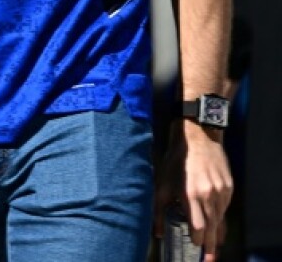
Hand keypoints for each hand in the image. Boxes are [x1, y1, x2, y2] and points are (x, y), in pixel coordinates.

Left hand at [155, 121, 233, 260]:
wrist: (198, 136)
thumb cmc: (176, 160)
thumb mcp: (162, 183)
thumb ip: (158, 210)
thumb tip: (156, 232)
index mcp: (191, 194)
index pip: (198, 226)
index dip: (198, 239)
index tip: (195, 246)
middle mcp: (209, 194)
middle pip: (212, 226)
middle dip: (210, 244)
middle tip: (208, 258)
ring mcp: (222, 191)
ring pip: (220, 217)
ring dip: (216, 231)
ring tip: (213, 244)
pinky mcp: (229, 186)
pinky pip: (225, 207)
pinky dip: (220, 215)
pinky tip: (216, 222)